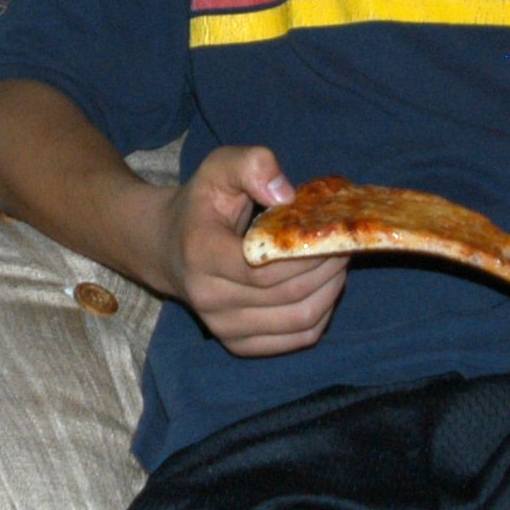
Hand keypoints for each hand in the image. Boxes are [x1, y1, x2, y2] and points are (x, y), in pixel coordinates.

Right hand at [162, 146, 345, 356]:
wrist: (166, 248)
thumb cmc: (201, 205)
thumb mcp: (218, 168)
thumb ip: (251, 165)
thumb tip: (287, 195)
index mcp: (201, 253)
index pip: (264, 268)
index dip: (307, 254)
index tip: (331, 232)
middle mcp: (208, 297)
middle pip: (289, 294)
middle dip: (327, 268)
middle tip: (344, 244)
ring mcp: (222, 326)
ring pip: (299, 321)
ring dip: (331, 292)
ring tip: (338, 264)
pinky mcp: (237, 343)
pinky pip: (297, 338)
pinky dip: (322, 315)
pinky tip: (324, 289)